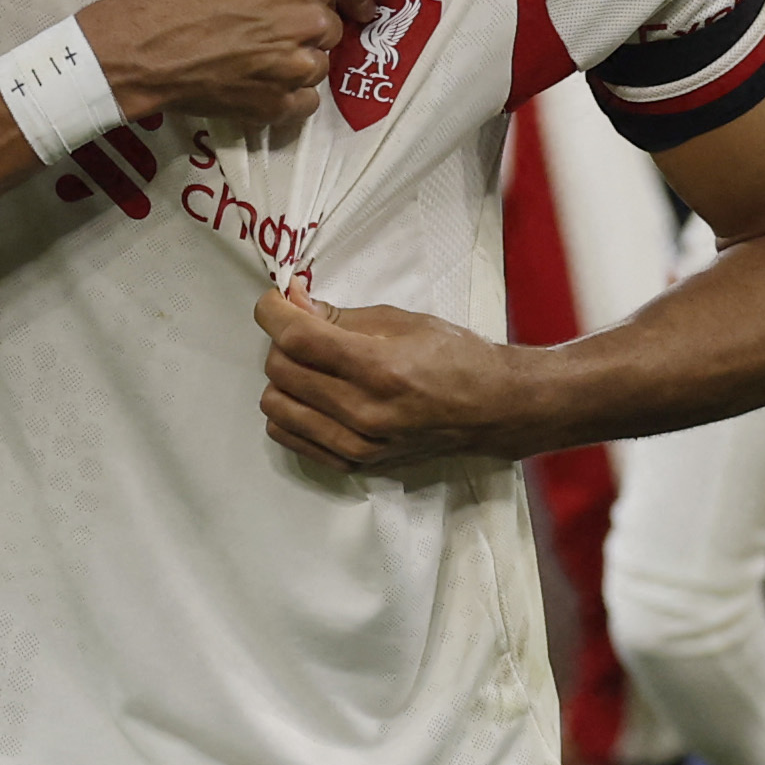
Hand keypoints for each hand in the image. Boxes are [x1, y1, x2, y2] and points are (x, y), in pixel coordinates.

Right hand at [83, 0, 377, 131]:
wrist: (141, 50)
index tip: (354, 4)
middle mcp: (309, 24)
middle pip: (335, 29)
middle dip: (311, 29)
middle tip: (271, 30)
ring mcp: (296, 69)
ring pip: (319, 67)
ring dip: (297, 63)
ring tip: (255, 60)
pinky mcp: (278, 106)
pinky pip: (305, 103)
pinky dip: (288, 96)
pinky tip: (258, 86)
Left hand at [254, 280, 531, 469]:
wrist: (492, 410)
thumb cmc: (455, 357)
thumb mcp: (402, 321)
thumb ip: (340, 316)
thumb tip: (294, 302)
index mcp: (378, 368)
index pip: (296, 339)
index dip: (272, 312)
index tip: (273, 301)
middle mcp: (363, 412)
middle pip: (280, 370)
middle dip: (281, 340)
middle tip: (302, 329)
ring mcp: (357, 444)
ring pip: (276, 406)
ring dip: (283, 378)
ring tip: (310, 366)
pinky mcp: (356, 463)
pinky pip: (291, 437)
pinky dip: (291, 411)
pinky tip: (313, 396)